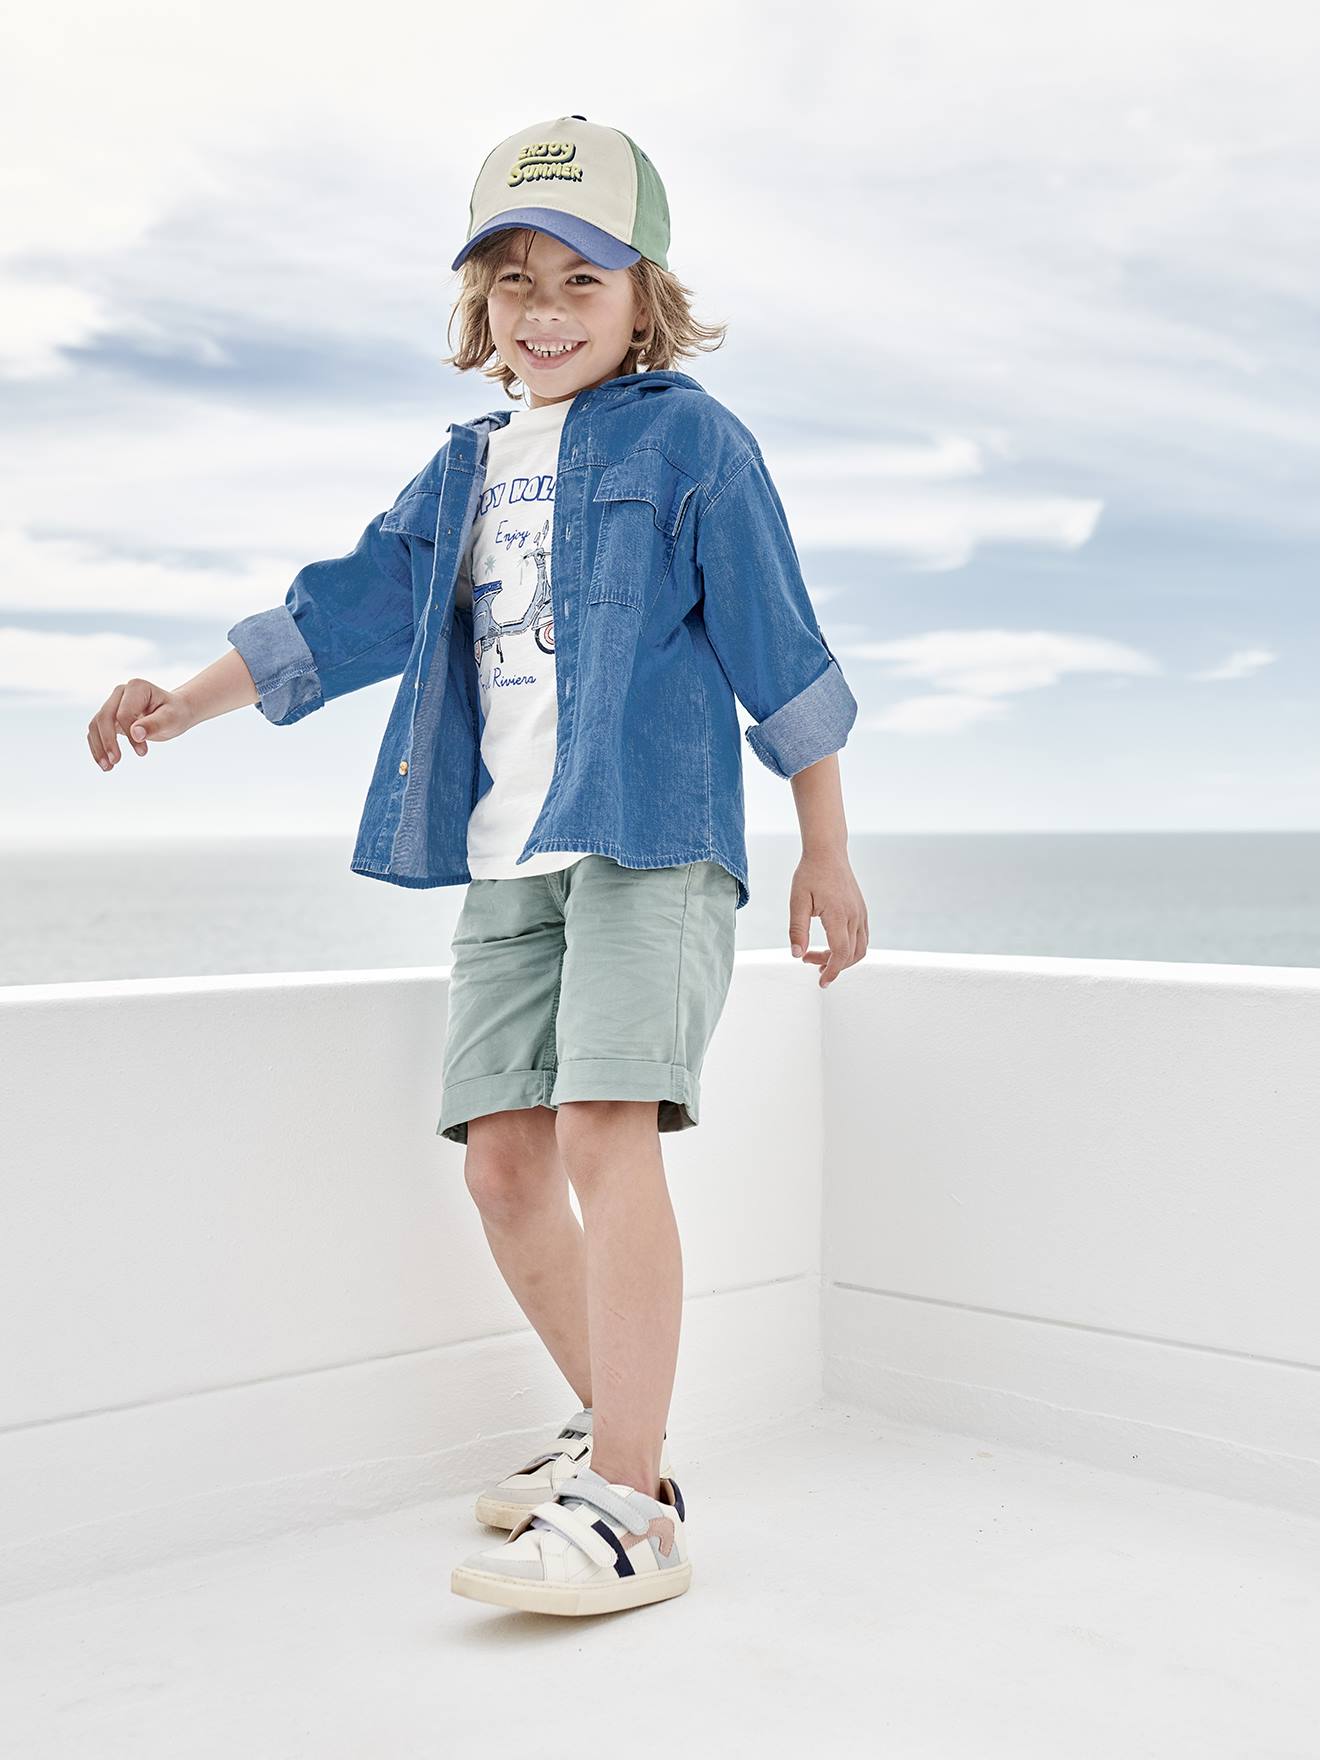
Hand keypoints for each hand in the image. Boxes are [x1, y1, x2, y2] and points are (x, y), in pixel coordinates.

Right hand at [87, 678, 197, 770]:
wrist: (174, 712)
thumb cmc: (175, 713)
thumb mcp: (171, 718)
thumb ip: (154, 724)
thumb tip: (135, 733)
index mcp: (136, 687)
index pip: (124, 713)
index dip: (130, 736)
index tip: (142, 753)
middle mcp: (120, 692)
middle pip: (104, 717)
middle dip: (108, 741)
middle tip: (116, 762)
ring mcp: (112, 704)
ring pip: (96, 725)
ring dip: (99, 747)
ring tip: (107, 767)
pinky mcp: (108, 717)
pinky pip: (96, 731)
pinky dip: (98, 748)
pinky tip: (105, 764)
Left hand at [788, 851, 867, 986]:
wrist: (828, 852)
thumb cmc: (810, 874)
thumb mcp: (797, 901)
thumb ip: (797, 929)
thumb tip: (796, 955)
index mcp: (838, 915)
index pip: (840, 953)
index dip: (832, 971)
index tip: (821, 982)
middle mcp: (854, 916)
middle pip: (852, 955)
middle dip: (832, 966)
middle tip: (809, 962)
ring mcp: (861, 913)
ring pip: (861, 948)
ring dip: (843, 959)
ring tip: (820, 958)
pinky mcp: (861, 910)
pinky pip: (863, 937)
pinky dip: (850, 948)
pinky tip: (832, 945)